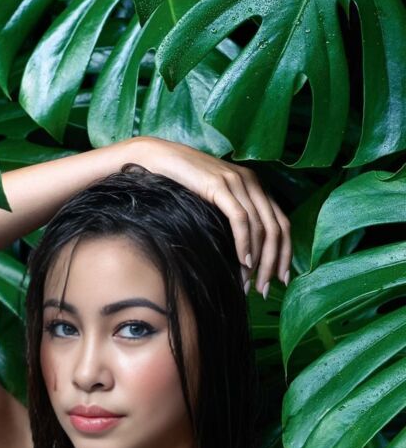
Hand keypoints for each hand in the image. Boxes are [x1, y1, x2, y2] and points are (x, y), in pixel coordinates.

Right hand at [134, 136, 291, 297]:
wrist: (162, 158)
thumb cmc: (184, 184)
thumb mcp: (217, 201)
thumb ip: (234, 217)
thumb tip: (244, 254)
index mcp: (256, 186)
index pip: (282, 224)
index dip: (286, 254)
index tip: (282, 279)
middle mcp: (252, 183)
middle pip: (276, 229)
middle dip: (273, 263)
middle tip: (264, 289)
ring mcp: (238, 182)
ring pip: (260, 227)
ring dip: (257, 260)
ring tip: (248, 283)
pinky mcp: (221, 185)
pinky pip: (240, 219)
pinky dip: (244, 243)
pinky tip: (242, 261)